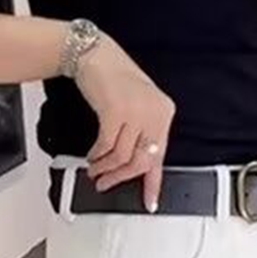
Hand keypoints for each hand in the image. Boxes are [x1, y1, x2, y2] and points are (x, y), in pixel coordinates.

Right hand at [75, 38, 175, 211]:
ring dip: (105, 168)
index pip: (160, 157)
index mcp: (164, 112)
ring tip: (96, 171)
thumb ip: (141, 135)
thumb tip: (134, 167)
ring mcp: (136, 112)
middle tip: (107, 184)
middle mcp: (154, 112)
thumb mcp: (138, 106)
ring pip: (121, 156)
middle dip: (120, 178)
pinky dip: (97, 156)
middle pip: (140, 161)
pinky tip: (92, 157)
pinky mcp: (116, 111)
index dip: (153, 184)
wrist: (96, 55)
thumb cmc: (114, 79)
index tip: (150, 202)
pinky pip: (106, 146)